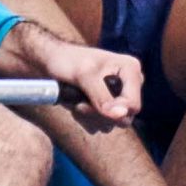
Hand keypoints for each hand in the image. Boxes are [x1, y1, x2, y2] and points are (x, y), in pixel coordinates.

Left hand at [6, 16, 141, 130]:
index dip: (113, 112)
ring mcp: (119, 96)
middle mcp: (129, 84)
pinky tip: (77, 105)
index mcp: (130, 70)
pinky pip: (102, 125)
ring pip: (112, 124)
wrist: (52, 62)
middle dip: (98, 114)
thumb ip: (102, 96)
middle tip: (79, 104)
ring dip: (90, 117)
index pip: (133, 105)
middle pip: (124, 118)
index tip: (86, 105)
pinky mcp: (108, 106)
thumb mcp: (84, 76)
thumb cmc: (67, 61)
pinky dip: (87, 119)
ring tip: (76, 101)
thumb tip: (121, 116)